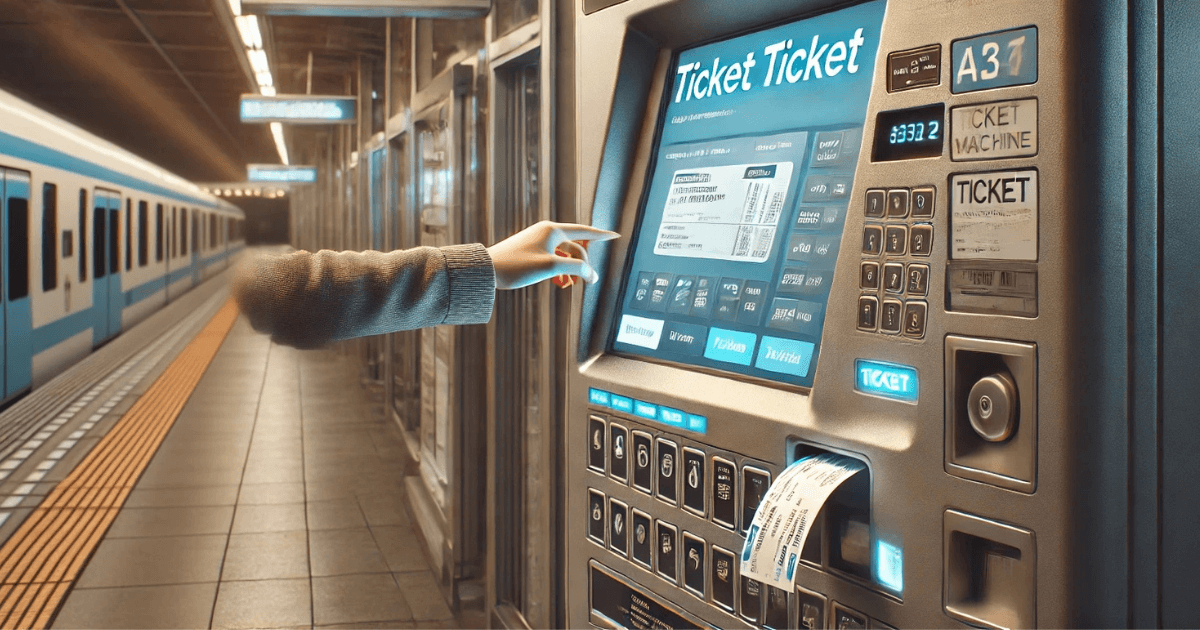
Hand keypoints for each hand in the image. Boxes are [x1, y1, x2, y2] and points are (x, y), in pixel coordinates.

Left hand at [487, 221, 619, 289]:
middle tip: (588, 281)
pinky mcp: (530, 250)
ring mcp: (538, 241)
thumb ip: (576, 268)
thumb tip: (592, 274)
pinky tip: (558, 281)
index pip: (584, 231)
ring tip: (570, 284)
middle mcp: (546, 232)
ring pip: (564, 254)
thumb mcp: (551, 267)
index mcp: (553, 230)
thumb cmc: (516, 266)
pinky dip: (559, 269)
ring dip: (570, 269)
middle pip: (575, 246)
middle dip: (583, 263)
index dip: (601, 235)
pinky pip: (553, 258)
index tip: (615, 236)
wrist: (488, 269)